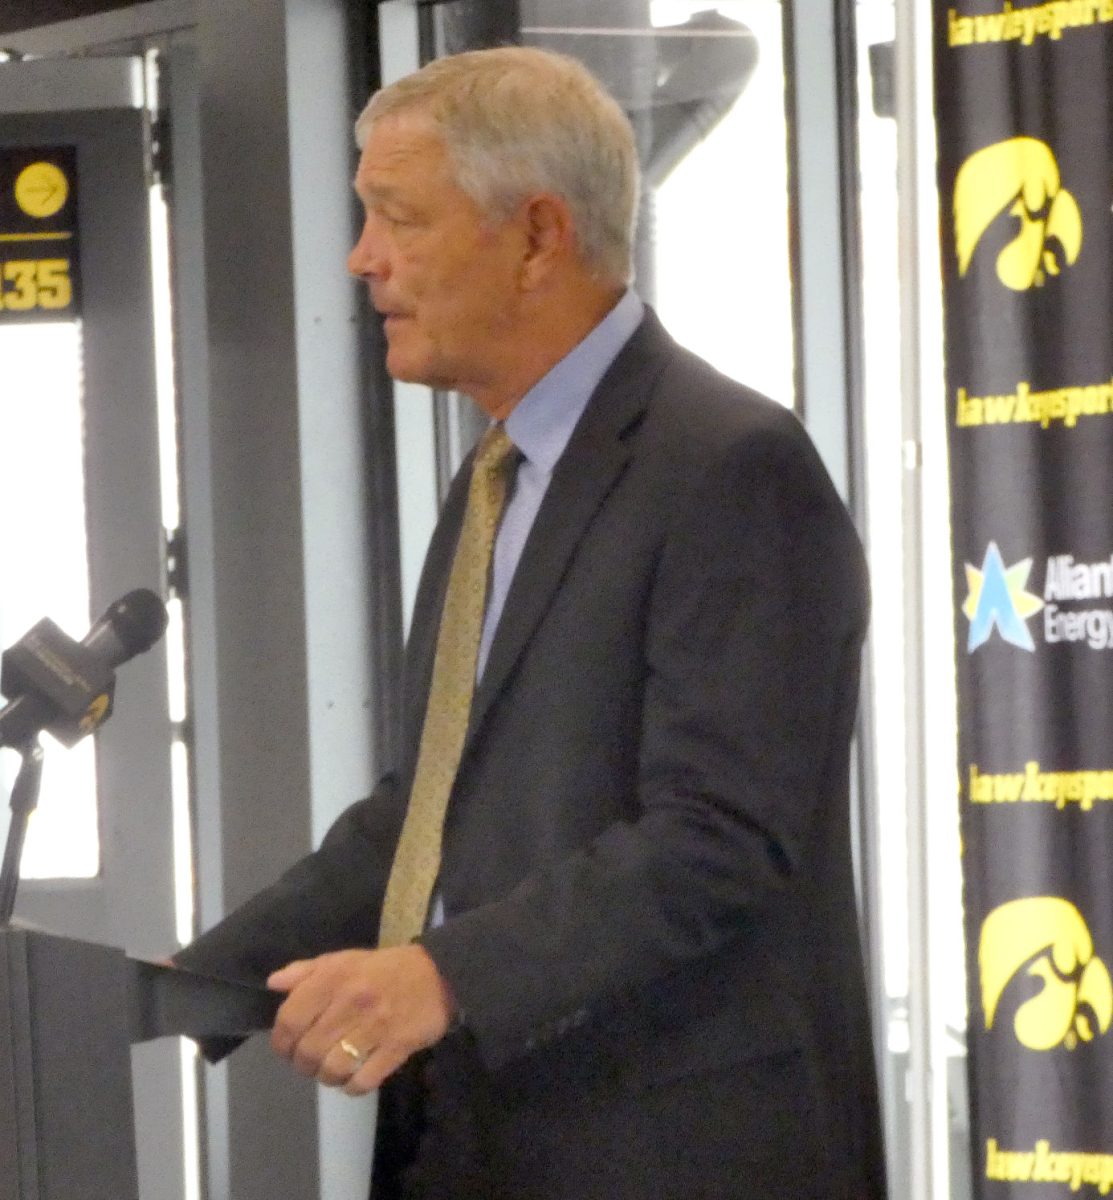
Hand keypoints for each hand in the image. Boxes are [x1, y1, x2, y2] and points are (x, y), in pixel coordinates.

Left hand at [268, 945, 454, 1095]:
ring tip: (332, 1071)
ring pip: (332, 1068)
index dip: (281, 1042)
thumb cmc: (385, 968)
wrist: (439, 973)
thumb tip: (273, 983)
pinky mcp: (397, 1046)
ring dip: (327, 1077)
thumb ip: (307, 971)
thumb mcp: (345, 959)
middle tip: (312, 1061)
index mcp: (334, 977)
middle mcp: (350, 1001)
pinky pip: (363, 1080)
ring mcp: (375, 1026)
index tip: (287, 1047)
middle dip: (303, 1064)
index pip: (289, 1019)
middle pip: (308, 1051)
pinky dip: (352, 1086)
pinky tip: (354, 1079)